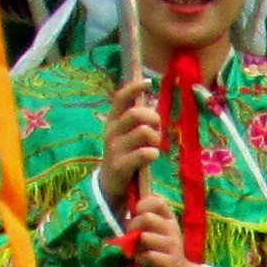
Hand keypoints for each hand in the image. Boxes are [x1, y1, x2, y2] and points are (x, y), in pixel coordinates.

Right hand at [101, 73, 164, 194]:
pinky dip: (153, 154)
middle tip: (157, 129)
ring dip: (156, 139)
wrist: (110, 184)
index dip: (133, 87)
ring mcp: (114, 148)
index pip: (120, 98)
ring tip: (154, 147)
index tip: (149, 82)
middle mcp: (112, 132)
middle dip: (153, 118)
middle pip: (136, 114)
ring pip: (144, 132)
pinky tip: (152, 157)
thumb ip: (137, 120)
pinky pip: (144, 153)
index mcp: (113, 121)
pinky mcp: (120, 165)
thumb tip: (152, 102)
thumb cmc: (125, 154)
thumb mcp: (127, 134)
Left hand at [122, 187, 218, 266]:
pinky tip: (142, 261)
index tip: (136, 213)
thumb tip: (127, 215)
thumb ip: (145, 222)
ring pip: (145, 237)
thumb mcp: (157, 233)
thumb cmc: (162, 252)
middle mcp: (173, 229)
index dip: (143, 204)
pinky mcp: (171, 262)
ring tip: (137, 251)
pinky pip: (149, 256)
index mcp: (169, 219)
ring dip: (135, 245)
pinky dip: (140, 259)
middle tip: (130, 236)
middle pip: (146, 218)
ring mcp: (173, 246)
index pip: (157, 201)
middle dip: (132, 226)